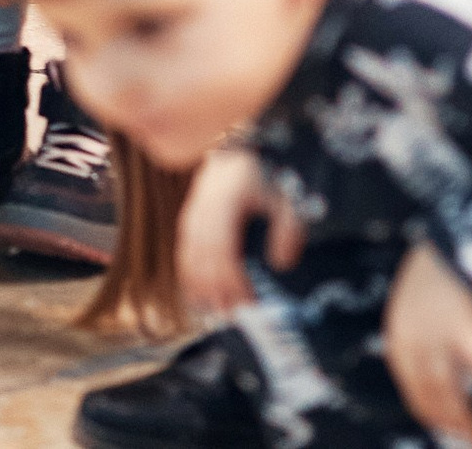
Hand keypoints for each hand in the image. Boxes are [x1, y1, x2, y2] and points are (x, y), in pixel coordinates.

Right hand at [178, 150, 302, 315]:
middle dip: (217, 290)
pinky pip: (183, 253)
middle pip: (204, 258)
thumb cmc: (262, 179)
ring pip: (190, 257)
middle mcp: (202, 210)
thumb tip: (281, 264)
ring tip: (218, 311)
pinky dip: (190, 277)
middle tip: (233, 315)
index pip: (223, 249)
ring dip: (202, 288)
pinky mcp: (186, 222)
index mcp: (226, 201)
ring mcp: (190, 215)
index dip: (232, 279)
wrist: (234, 155)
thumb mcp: (284, 199)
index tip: (248, 301)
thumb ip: (288, 230)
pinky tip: (199, 296)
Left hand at [384, 242, 471, 444]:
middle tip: (469, 435)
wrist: (453, 234)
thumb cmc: (443, 271)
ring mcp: (436, 334)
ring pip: (448, 388)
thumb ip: (429, 336)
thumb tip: (446, 370)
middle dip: (448, 418)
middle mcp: (412, 339)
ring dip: (463, 415)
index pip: (412, 385)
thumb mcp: (423, 306)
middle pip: (428, 392)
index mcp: (400, 334)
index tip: (445, 424)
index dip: (429, 409)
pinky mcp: (466, 325)